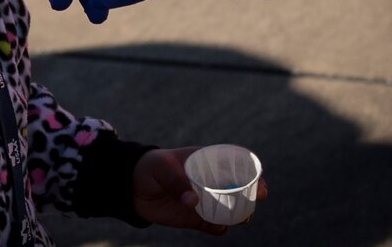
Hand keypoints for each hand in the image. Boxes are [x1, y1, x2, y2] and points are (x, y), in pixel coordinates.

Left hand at [131, 147, 267, 234]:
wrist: (132, 187)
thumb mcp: (162, 168)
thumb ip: (176, 181)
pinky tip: (219, 228)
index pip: (234, 165)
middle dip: (253, 196)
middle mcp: (210, 183)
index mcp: (206, 163)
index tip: (259, 181)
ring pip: (231, 209)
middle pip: (239, 190)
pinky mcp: (195, 218)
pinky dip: (219, 228)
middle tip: (258, 200)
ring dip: (240, 215)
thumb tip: (193, 202)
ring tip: (242, 218)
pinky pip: (213, 226)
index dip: (250, 172)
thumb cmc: (150, 167)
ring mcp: (204, 201)